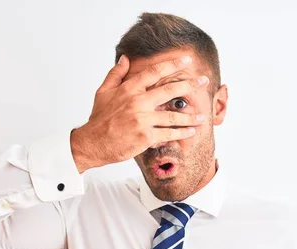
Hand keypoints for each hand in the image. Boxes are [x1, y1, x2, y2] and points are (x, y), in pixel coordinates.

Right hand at [70, 54, 208, 172]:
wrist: (92, 143)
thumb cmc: (98, 119)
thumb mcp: (103, 92)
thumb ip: (116, 74)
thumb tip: (125, 58)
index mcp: (129, 89)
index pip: (154, 72)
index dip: (172, 65)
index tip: (186, 60)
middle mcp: (137, 102)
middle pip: (169, 90)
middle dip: (190, 85)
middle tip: (204, 81)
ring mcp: (142, 120)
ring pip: (173, 116)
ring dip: (190, 116)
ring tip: (202, 116)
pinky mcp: (145, 137)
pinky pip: (168, 134)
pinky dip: (182, 133)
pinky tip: (191, 132)